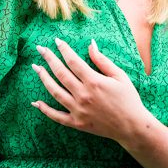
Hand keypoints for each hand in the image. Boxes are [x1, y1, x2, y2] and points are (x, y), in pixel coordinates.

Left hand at [31, 38, 147, 142]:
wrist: (131, 126)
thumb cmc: (129, 99)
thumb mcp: (120, 76)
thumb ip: (103, 61)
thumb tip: (91, 44)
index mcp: (94, 82)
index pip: (73, 61)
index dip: (64, 50)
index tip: (57, 41)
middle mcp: (83, 95)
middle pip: (60, 73)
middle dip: (49, 58)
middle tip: (41, 49)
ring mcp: (78, 110)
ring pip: (54, 91)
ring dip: (43, 78)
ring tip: (36, 68)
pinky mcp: (76, 122)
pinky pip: (56, 116)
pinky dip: (45, 109)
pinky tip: (36, 102)